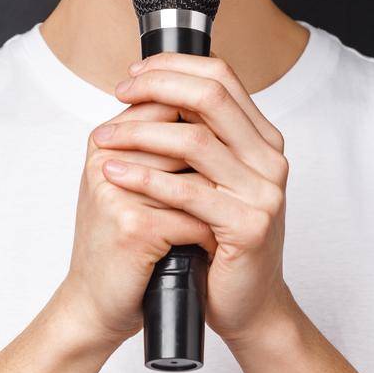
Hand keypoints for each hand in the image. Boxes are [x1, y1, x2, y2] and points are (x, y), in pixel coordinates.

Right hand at [56, 98, 220, 351]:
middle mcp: (105, 158)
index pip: (168, 106)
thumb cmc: (120, 244)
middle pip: (186, 140)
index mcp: (104, 141)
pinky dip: (208, 236)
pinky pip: (194, 217)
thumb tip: (216, 112)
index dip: (204, 132)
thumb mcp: (134, 186)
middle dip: (213, 173)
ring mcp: (117, 191)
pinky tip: (207, 248)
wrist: (95, 304)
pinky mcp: (133, 225)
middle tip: (225, 197)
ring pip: (196, 178)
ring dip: (216, 203)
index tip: (218, 161)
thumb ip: (160, 147)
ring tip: (220, 221)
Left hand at [97, 53, 294, 345]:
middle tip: (120, 94)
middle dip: (157, 87)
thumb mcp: (211, 179)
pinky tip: (115, 174)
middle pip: (211, 96)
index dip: (174, 67)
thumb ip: (198, 138)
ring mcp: (263, 192)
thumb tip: (150, 90)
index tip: (134, 76)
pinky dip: (145, 178)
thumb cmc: (220, 243)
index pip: (222, 76)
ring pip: (195, 140)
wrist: (247, 305)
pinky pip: (188, 191)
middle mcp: (270, 158)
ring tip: (104, 139)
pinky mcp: (247, 225)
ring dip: (140, 133)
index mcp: (262, 139)